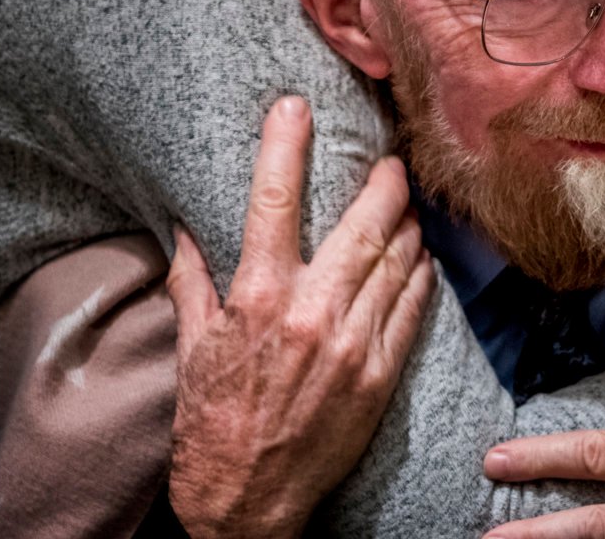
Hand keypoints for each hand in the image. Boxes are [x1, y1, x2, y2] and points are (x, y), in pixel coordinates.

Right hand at [166, 96, 435, 537]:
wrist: (245, 501)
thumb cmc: (212, 422)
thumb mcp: (192, 346)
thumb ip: (191, 282)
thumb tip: (185, 230)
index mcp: (257, 297)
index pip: (274, 200)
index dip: (286, 144)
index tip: (296, 106)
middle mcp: (311, 313)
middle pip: (363, 224)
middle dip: (383, 182)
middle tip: (390, 158)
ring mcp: (354, 345)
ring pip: (397, 262)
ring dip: (407, 226)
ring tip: (408, 204)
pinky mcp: (380, 376)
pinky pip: (412, 310)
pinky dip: (420, 277)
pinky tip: (420, 260)